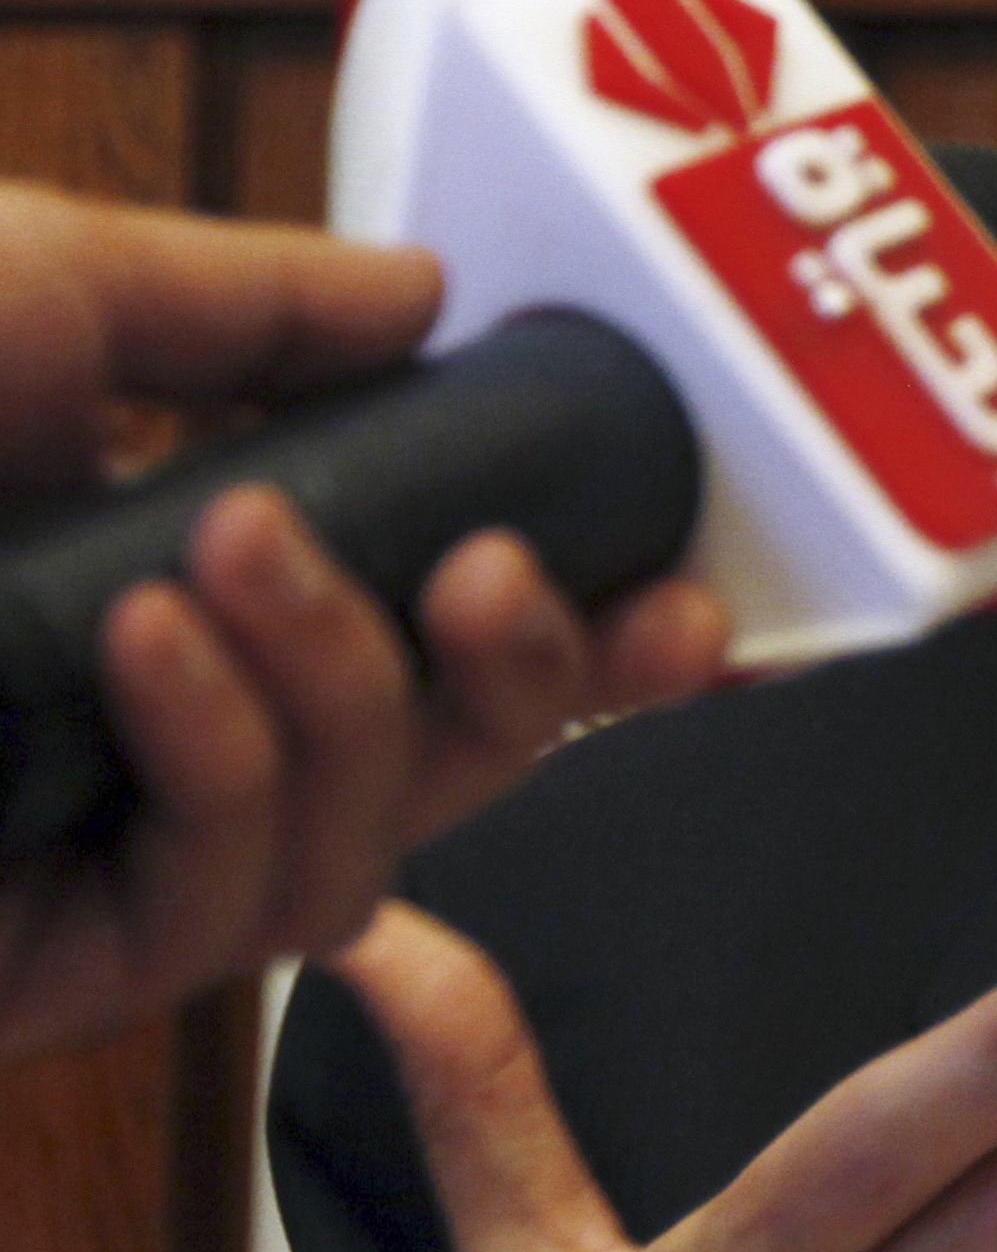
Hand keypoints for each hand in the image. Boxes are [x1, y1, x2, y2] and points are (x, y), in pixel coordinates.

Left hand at [0, 182, 725, 1059]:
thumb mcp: (36, 283)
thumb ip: (249, 300)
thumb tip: (429, 296)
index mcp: (179, 575)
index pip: (440, 638)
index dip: (585, 634)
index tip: (676, 593)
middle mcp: (159, 730)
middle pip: (452, 767)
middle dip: (528, 682)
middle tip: (519, 577)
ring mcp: (94, 859)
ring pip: (367, 846)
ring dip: (349, 690)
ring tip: (230, 551)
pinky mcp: (43, 968)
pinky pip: (233, 909)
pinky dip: (229, 763)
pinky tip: (150, 647)